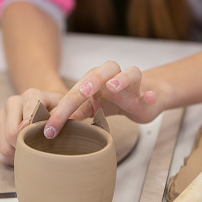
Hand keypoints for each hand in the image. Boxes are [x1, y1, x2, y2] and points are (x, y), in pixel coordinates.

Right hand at [0, 88, 63, 164]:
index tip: (38, 143)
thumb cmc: (59, 109)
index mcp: (31, 96)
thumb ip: (63, 117)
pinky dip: (11, 157)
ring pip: (3, 145)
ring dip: (17, 155)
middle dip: (25, 147)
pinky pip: (0, 149)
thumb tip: (60, 129)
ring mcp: (3, 114)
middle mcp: (13, 102)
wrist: (47, 104)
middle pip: (12, 134)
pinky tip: (24, 152)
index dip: (32, 133)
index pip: (27, 118)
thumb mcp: (66, 109)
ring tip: (33, 154)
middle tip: (40, 153)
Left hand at [43, 61, 160, 138]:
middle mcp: (112, 76)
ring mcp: (132, 85)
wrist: (142, 98)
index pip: (75, 92)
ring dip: (121, 79)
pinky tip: (148, 98)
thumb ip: (75, 112)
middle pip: (101, 72)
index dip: (62, 111)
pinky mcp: (147, 95)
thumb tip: (53, 124)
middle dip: (91, 81)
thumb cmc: (113, 99)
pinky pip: (150, 93)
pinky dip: (149, 95)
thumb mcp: (90, 107)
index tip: (51, 130)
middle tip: (82, 92)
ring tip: (113, 87)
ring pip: (130, 73)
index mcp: (94, 79)